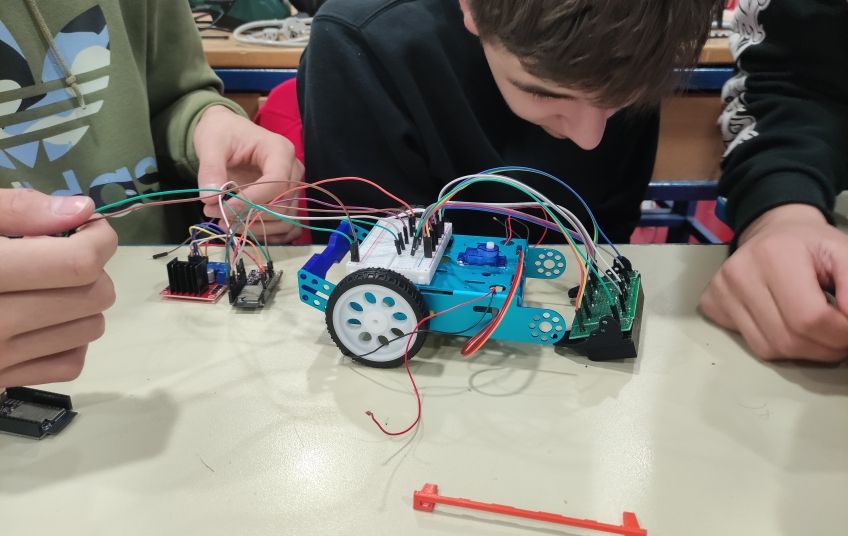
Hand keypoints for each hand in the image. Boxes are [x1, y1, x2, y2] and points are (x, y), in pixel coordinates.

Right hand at [0, 190, 117, 386]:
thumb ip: (16, 210)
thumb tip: (81, 210)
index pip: (78, 264)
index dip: (97, 238)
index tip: (87, 226)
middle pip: (95, 296)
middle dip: (92, 268)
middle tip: (59, 254)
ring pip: (91, 330)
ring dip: (83, 302)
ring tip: (45, 285)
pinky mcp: (1, 384)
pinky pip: (71, 363)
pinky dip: (68, 339)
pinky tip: (39, 319)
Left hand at [194, 105, 303, 243]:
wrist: (227, 132)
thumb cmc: (223, 133)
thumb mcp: (210, 144)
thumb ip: (210, 169)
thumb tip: (210, 199)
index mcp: (280, 151)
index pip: (276, 184)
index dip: (251, 201)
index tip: (223, 208)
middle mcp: (292, 170)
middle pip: (282, 206)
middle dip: (249, 216)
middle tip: (215, 214)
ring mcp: (292, 188)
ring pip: (285, 220)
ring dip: (255, 227)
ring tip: (224, 222)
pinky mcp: (285, 201)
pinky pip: (283, 225)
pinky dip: (265, 232)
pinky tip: (241, 228)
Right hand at [699, 204, 847, 361]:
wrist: (772, 230)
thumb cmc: (810, 243)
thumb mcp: (844, 253)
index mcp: (773, 254)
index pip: (810, 318)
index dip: (841, 334)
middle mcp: (738, 273)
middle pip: (789, 339)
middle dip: (825, 348)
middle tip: (842, 337)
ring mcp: (720, 291)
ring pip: (770, 349)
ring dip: (804, 351)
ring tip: (818, 334)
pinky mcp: (712, 304)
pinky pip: (752, 344)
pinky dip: (778, 346)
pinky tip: (787, 326)